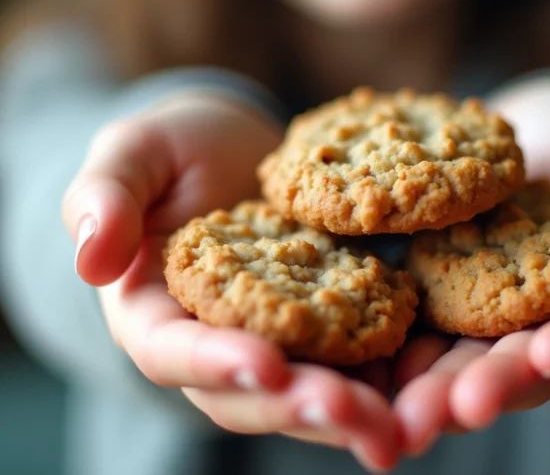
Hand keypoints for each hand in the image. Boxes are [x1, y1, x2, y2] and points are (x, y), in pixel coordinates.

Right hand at [62, 93, 399, 471]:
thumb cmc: (179, 148)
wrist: (241, 152)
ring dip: (356, 414)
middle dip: (300, 406)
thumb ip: (107, 196)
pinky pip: (360, 360)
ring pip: (312, 392)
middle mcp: (220, 344)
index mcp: (159, 313)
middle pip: (252, 394)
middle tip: (353, 414)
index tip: (265, 364)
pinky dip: (395, 377)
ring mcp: (281, 341)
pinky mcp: (334, 325)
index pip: (173, 352)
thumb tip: (89, 257)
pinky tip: (434, 382)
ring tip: (405, 426)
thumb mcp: (136, 154)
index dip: (215, 362)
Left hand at [394, 76, 549, 454]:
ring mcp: (493, 311)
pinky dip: (395, 350)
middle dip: (492, 387)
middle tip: (455, 410)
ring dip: (435, 390)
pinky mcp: (443, 292)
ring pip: (467, 360)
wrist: (533, 132)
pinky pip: (420, 326)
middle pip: (527, 364)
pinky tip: (363, 366)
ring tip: (400, 413)